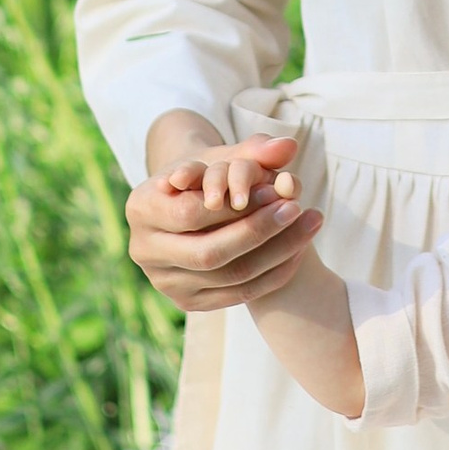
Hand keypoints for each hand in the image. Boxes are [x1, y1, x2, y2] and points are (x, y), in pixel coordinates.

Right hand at [127, 127, 323, 313]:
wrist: (190, 204)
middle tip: (295, 208)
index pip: (190, 213)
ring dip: (276, 253)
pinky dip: (273, 274)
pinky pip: (238, 295)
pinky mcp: (188, 302)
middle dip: (259, 232)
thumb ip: (256, 149)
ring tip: (308, 224)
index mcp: (140, 208)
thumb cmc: (207, 173)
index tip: (277, 189)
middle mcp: (144, 250)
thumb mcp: (224, 155)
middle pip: (208, 254)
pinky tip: (299, 250)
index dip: (237, 205)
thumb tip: (288, 147)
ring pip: (229, 278)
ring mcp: (164, 283)